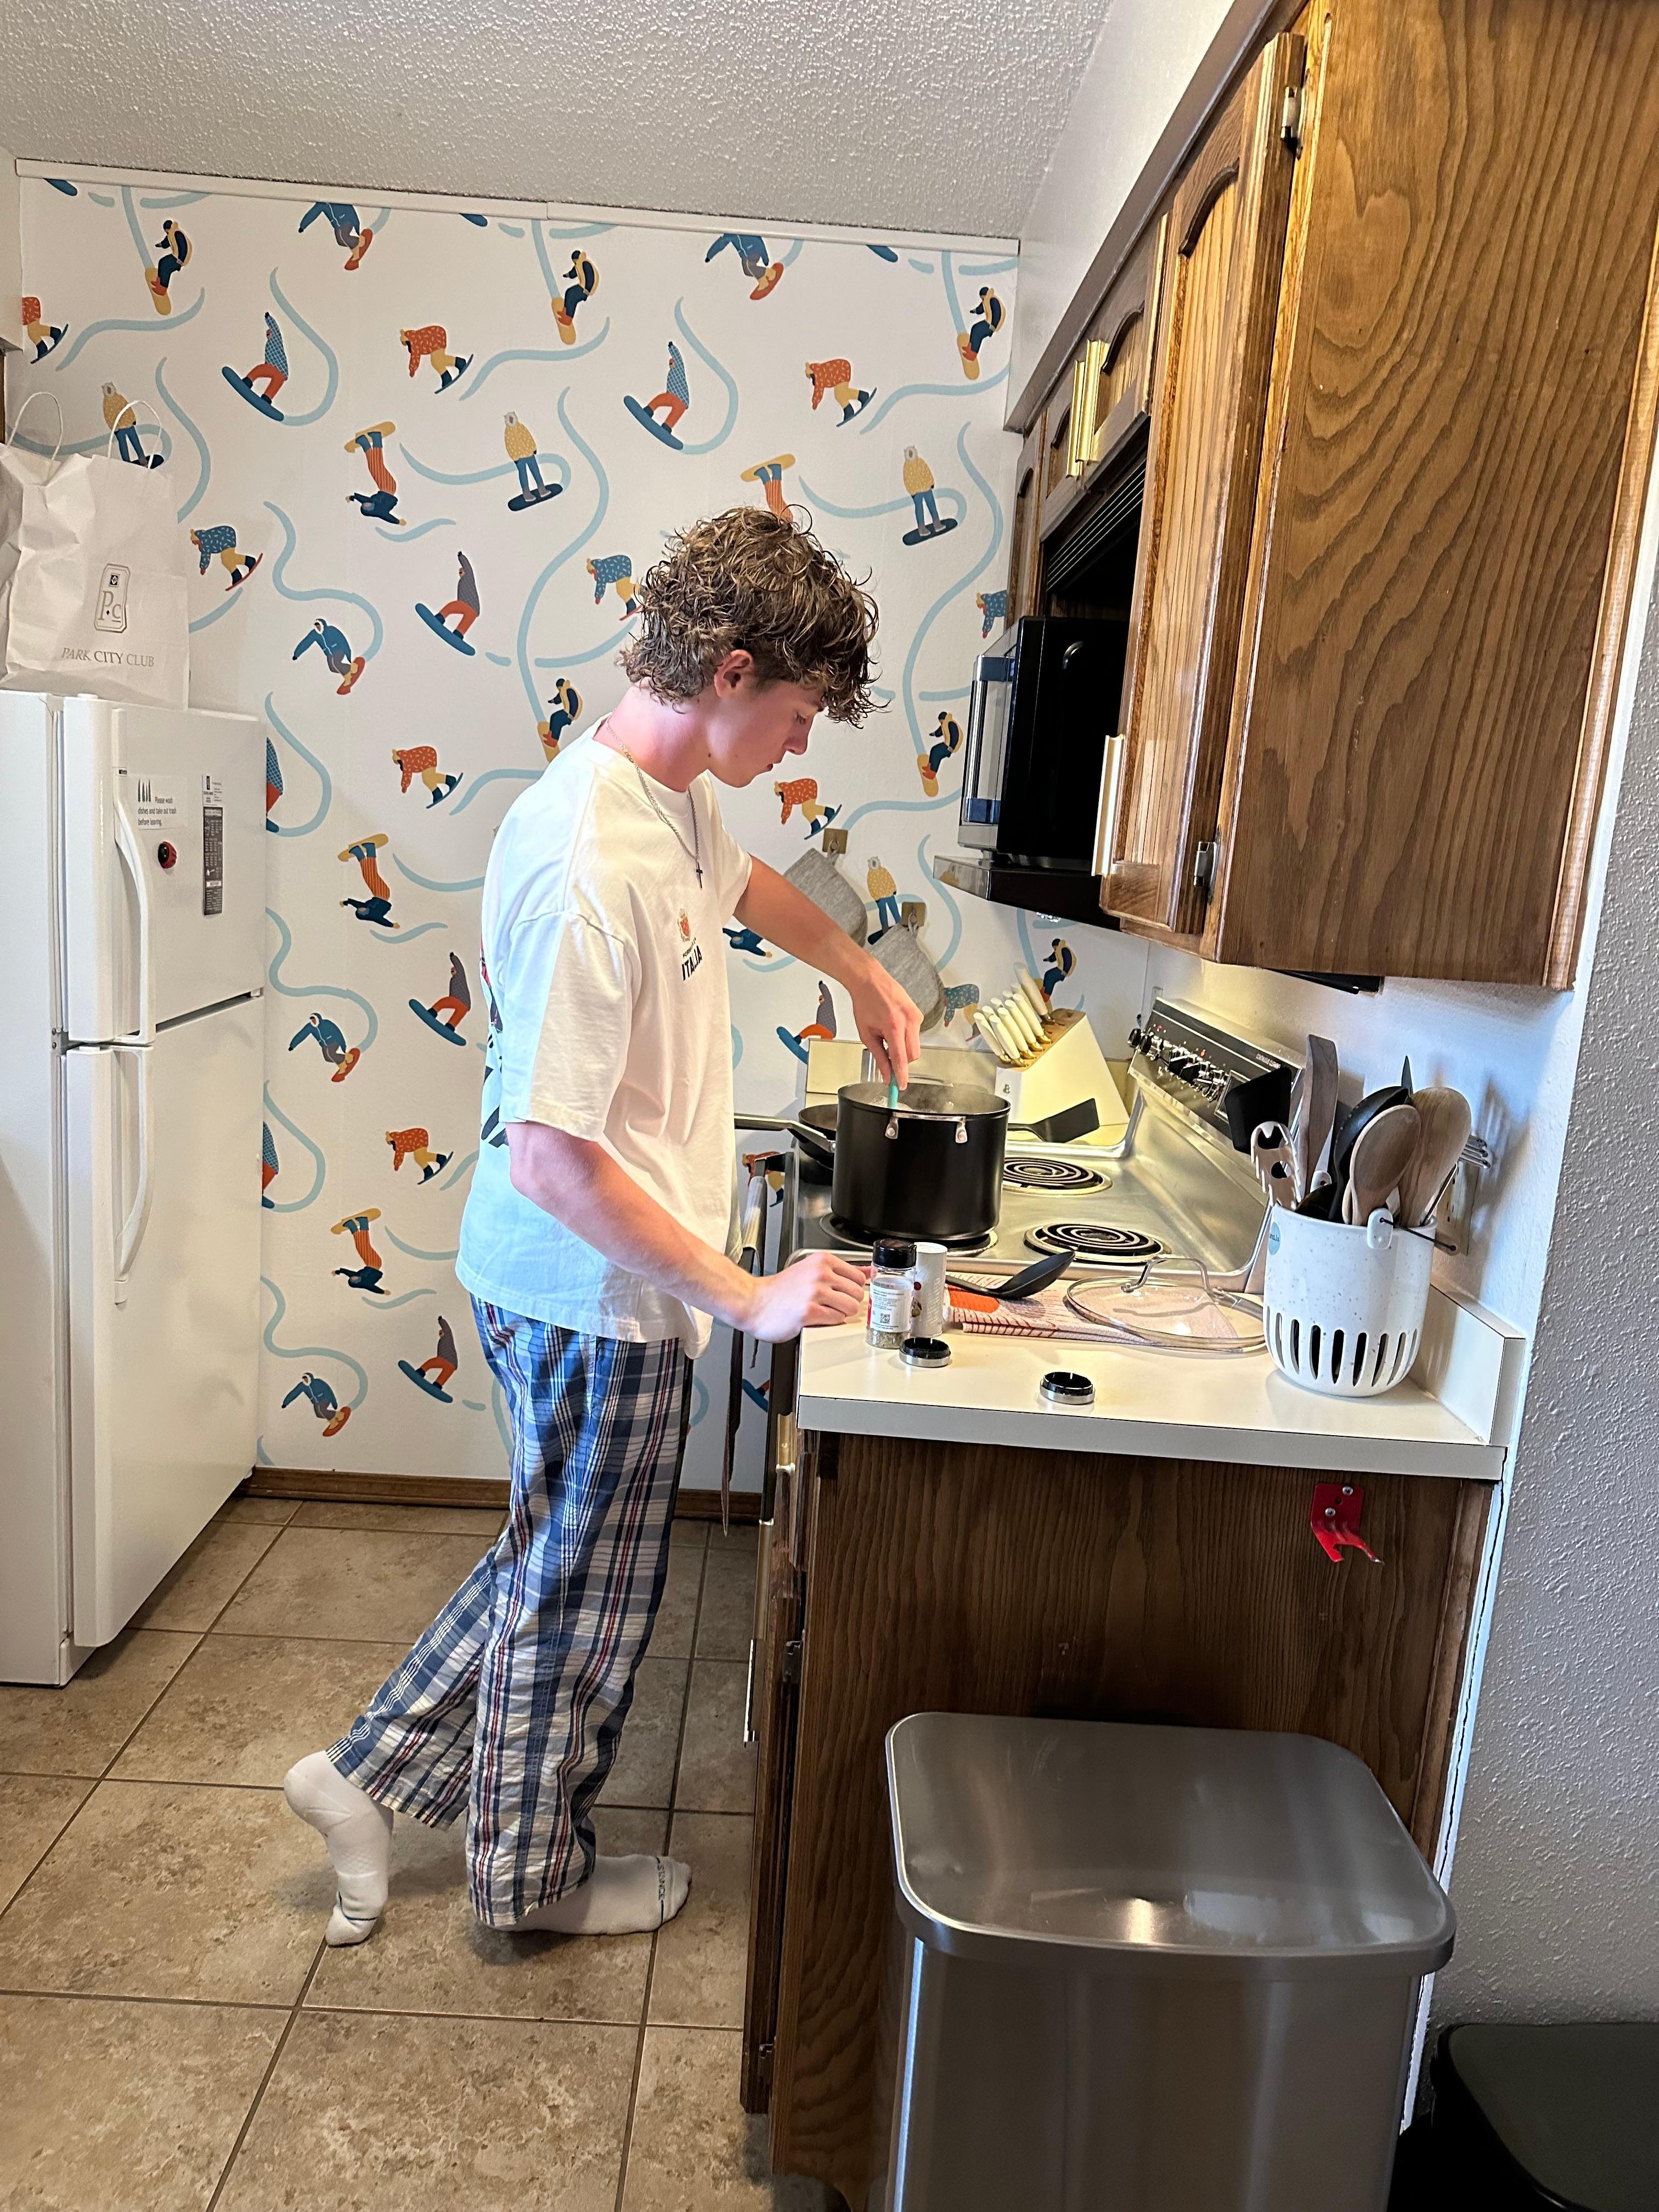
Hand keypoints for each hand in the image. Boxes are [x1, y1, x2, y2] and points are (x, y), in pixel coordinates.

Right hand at [744, 1251, 867, 1341]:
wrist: (754, 1302)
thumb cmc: (781, 1289)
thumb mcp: (812, 1269)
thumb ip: (842, 1271)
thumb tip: (869, 1271)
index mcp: (822, 1261)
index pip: (859, 1277)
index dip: (852, 1289)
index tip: (843, 1293)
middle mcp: (820, 1274)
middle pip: (857, 1293)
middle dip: (847, 1303)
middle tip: (829, 1304)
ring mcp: (815, 1293)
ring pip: (850, 1307)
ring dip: (839, 1313)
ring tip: (822, 1310)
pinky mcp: (809, 1312)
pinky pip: (837, 1319)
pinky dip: (829, 1322)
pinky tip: (815, 1317)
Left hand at [847, 955, 920, 1088]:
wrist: (870, 980)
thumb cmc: (865, 1002)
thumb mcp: (866, 1033)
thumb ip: (878, 1056)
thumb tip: (886, 1074)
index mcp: (894, 1026)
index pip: (901, 1059)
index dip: (901, 1076)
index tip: (900, 1086)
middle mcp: (909, 1021)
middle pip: (913, 1056)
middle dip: (902, 1061)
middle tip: (886, 1057)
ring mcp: (916, 1017)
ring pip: (915, 1046)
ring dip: (902, 1048)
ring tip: (887, 1035)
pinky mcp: (918, 1014)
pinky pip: (915, 1034)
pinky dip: (905, 1037)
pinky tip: (892, 1026)